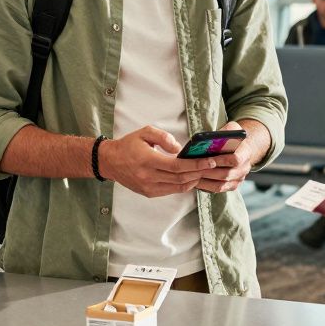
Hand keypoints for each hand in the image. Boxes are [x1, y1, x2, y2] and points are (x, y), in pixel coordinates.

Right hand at [99, 125, 217, 197]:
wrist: (110, 162)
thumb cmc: (129, 144)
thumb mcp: (145, 132)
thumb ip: (164, 138)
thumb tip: (180, 149)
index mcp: (147, 160)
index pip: (177, 166)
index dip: (195, 165)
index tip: (209, 160)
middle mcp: (148, 177)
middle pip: (180, 178)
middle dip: (200, 173)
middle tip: (214, 166)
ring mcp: (148, 187)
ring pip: (178, 187)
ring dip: (194, 180)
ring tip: (205, 172)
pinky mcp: (149, 193)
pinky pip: (171, 190)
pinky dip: (184, 185)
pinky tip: (192, 177)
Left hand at [196, 122, 255, 192]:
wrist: (241, 149)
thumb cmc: (233, 138)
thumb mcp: (232, 128)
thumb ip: (226, 130)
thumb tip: (214, 136)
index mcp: (246, 153)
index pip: (236, 159)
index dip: (222, 160)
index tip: (208, 158)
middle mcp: (245, 168)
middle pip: (227, 174)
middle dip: (209, 172)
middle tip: (195, 169)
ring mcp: (239, 178)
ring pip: (222, 184)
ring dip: (206, 181)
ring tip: (192, 176)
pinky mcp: (233, 185)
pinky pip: (219, 189)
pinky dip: (207, 186)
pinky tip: (196, 182)